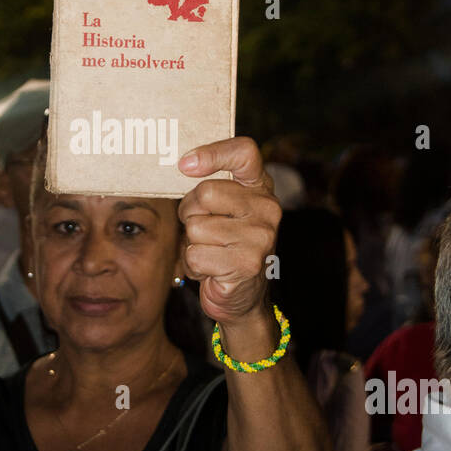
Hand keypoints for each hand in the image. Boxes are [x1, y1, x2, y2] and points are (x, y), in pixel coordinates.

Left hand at [178, 136, 280, 326]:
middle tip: (203, 229)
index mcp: (260, 188)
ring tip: (211, 252)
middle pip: (205, 192)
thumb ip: (211, 186)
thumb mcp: (224, 210)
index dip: (213, 152)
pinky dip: (194, 266)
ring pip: (195, 227)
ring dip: (191, 243)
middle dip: (190, 213)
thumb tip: (184, 164)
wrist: (243, 297)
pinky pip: (195, 255)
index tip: (185, 164)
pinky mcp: (247, 263)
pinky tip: (212, 270)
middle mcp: (267, 208)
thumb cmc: (225, 245)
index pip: (244, 153)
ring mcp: (260, 236)